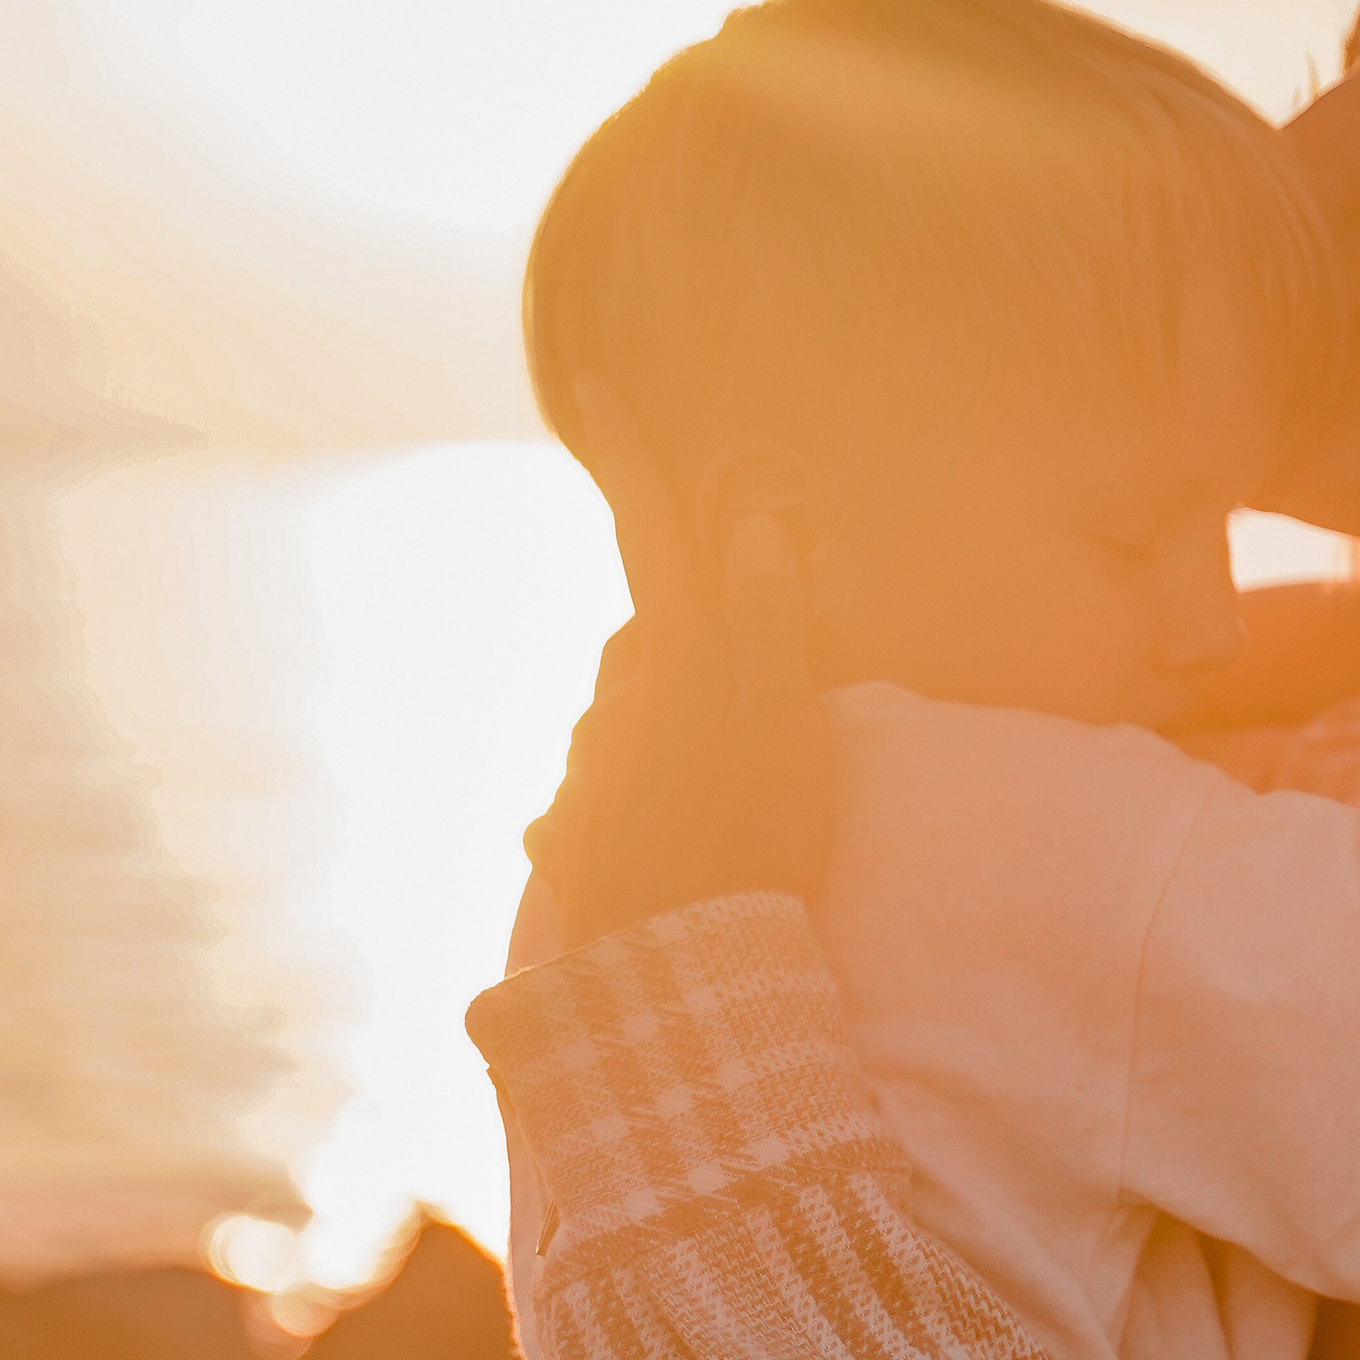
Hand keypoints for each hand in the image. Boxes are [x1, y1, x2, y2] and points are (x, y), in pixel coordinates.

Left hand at [524, 376, 832, 945]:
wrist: (673, 974)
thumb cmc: (750, 842)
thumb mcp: (786, 727)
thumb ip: (774, 625)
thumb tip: (756, 526)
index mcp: (673, 662)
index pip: (650, 537)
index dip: (628, 460)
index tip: (593, 385)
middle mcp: (615, 707)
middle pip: (646, 642)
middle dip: (681, 645)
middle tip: (745, 695)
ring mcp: (587, 774)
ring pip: (622, 722)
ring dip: (658, 734)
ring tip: (720, 795)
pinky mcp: (573, 842)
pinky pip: (601, 802)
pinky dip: (627, 809)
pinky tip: (659, 848)